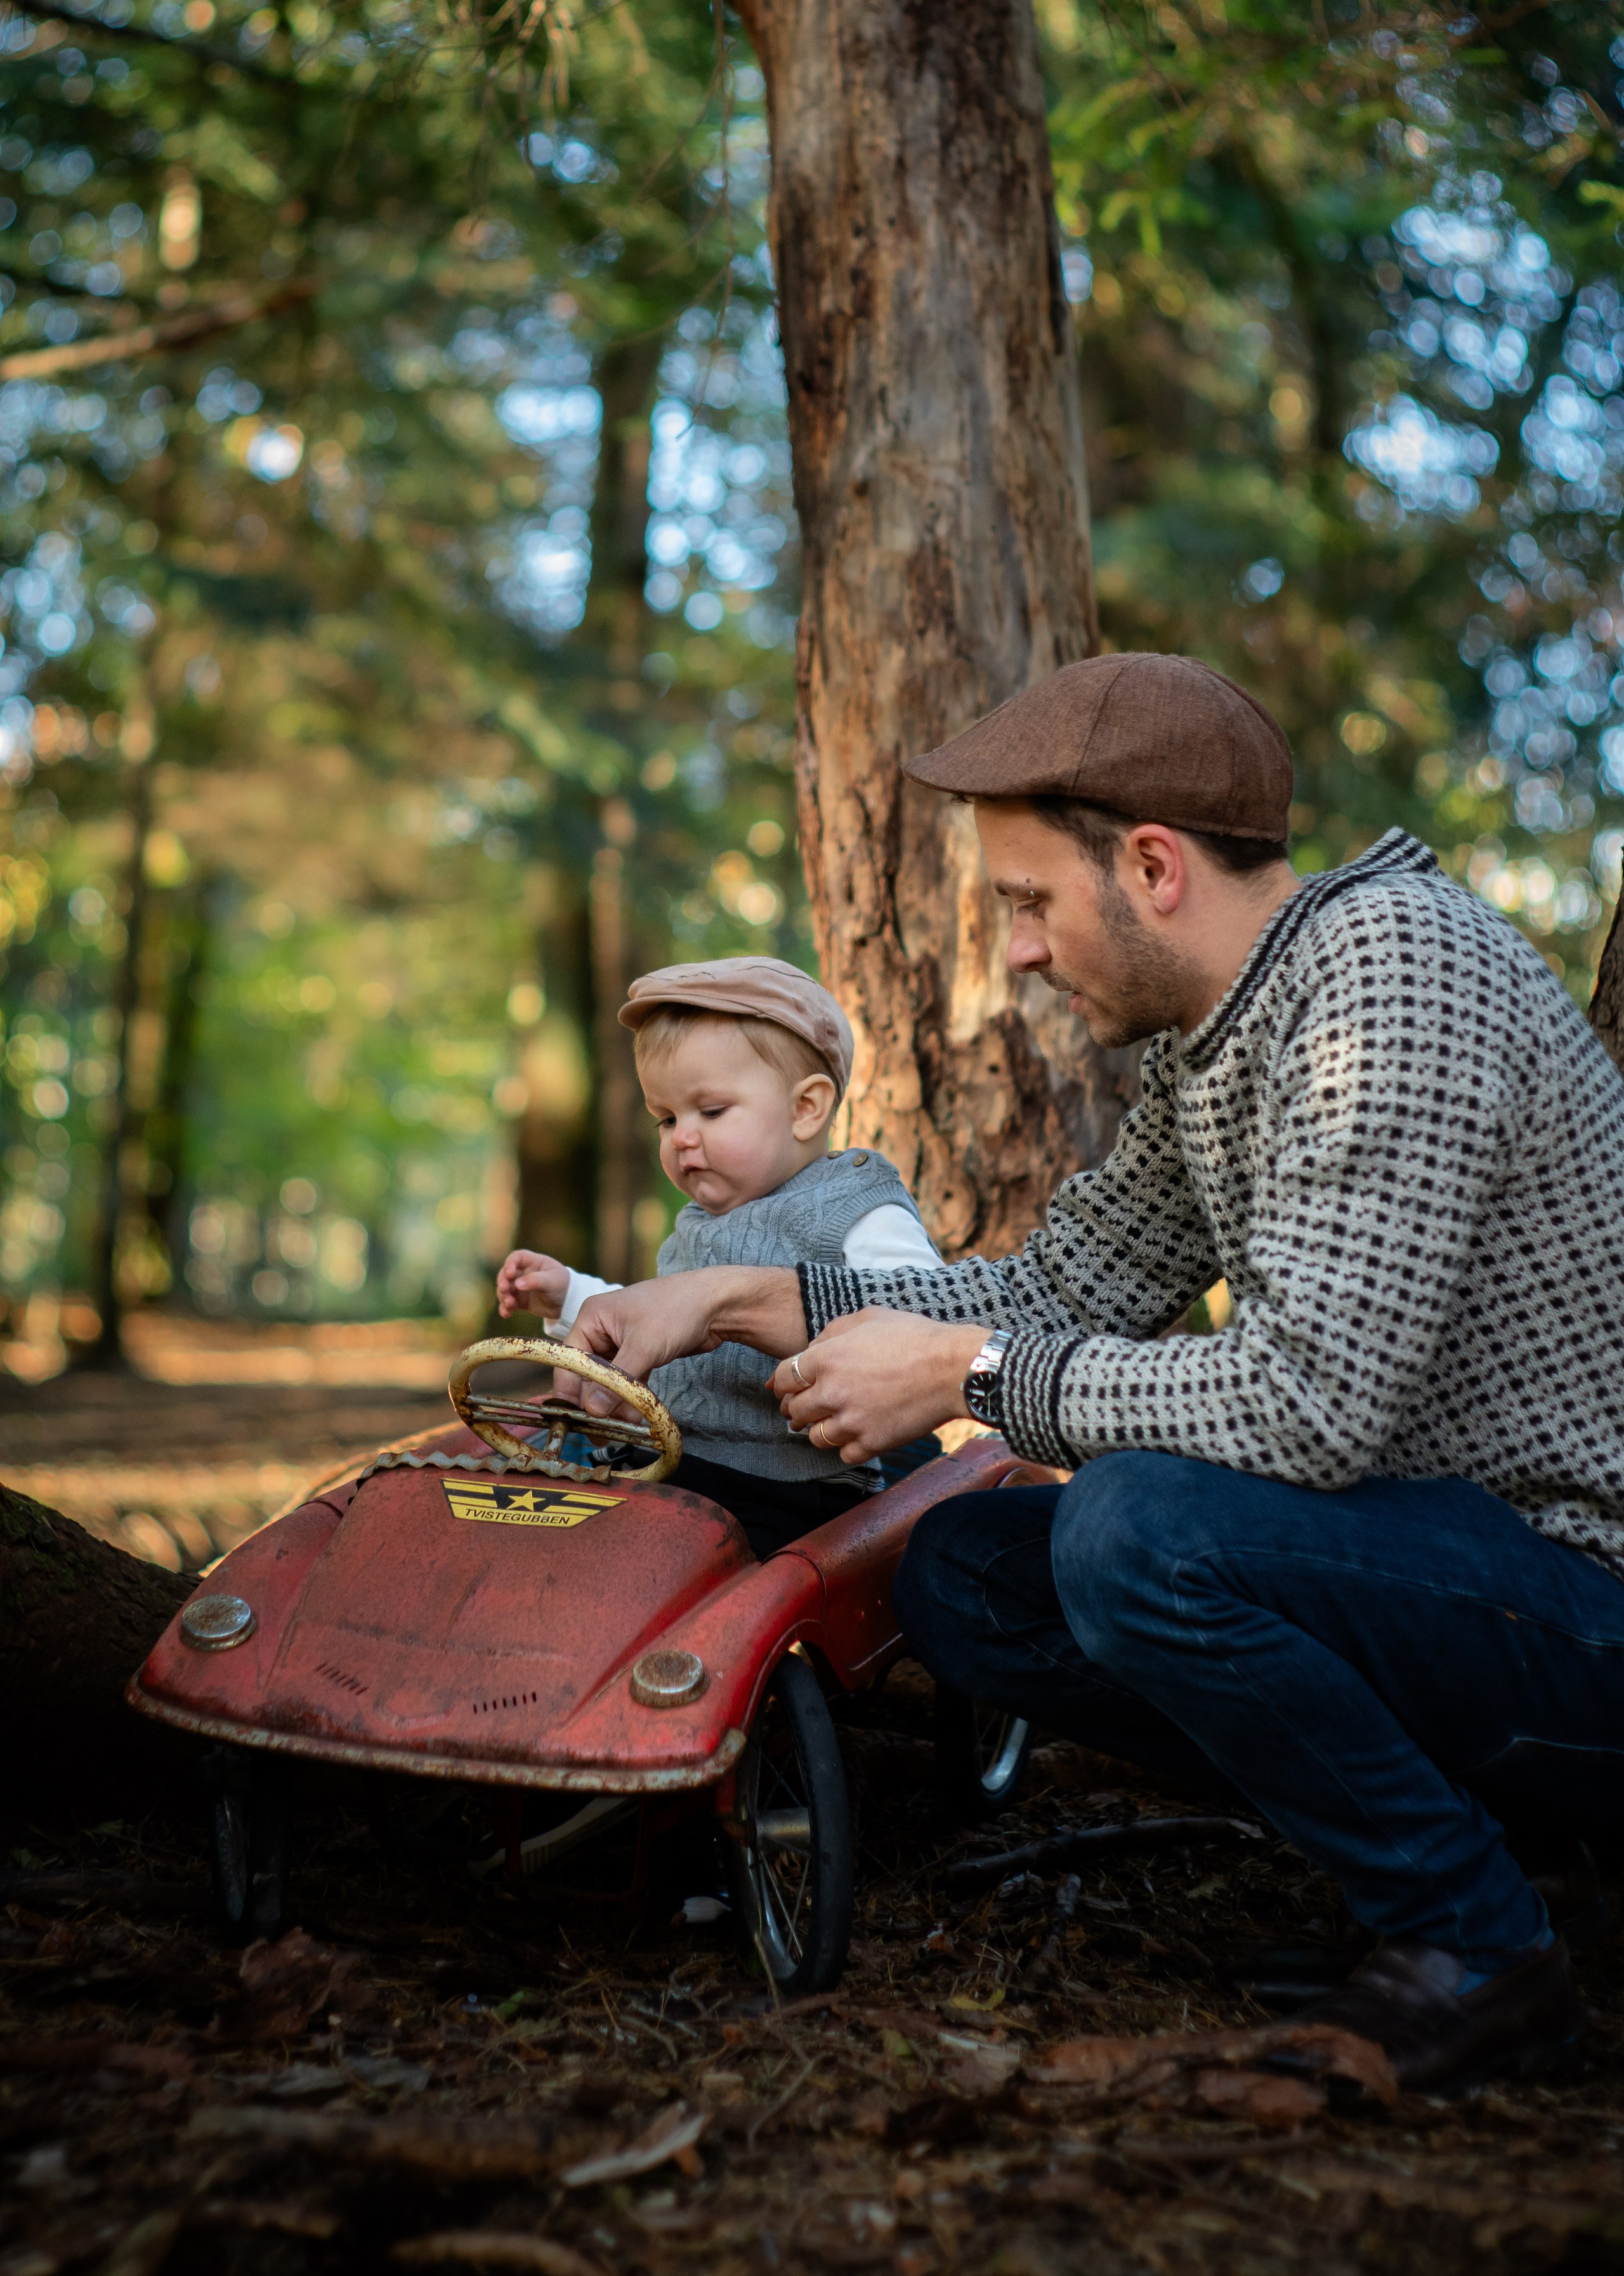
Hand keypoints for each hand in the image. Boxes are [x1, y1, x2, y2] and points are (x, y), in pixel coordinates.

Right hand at [496, 1249, 570, 1319]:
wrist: (569, 1304)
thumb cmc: (563, 1286)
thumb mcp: (552, 1281)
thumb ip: (535, 1281)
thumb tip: (517, 1284)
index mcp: (533, 1262)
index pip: (516, 1257)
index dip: (510, 1264)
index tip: (510, 1274)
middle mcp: (524, 1273)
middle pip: (506, 1273)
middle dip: (503, 1281)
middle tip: (504, 1289)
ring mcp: (521, 1287)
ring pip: (505, 1289)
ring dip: (503, 1296)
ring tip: (509, 1304)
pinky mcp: (521, 1301)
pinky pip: (509, 1303)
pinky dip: (505, 1308)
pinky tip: (506, 1314)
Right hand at [555, 1266, 805, 1415]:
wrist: (718, 1304)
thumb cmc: (678, 1309)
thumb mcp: (644, 1345)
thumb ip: (617, 1380)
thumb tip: (593, 1410)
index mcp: (592, 1318)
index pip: (570, 1360)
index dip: (571, 1391)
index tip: (575, 1420)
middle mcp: (602, 1330)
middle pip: (589, 1375)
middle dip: (596, 1402)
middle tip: (600, 1431)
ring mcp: (622, 1343)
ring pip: (609, 1382)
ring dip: (616, 1404)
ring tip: (622, 1427)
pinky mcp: (641, 1354)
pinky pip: (628, 1382)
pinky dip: (631, 1398)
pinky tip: (636, 1416)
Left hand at [769, 1309, 989, 1463]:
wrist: (953, 1368)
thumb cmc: (914, 1337)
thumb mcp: (868, 1317)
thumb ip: (832, 1333)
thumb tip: (808, 1350)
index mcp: (826, 1359)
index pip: (782, 1379)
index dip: (782, 1384)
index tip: (788, 1388)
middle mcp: (832, 1392)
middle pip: (794, 1411)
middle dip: (797, 1408)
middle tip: (805, 1408)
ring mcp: (852, 1421)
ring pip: (815, 1437)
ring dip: (820, 1429)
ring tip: (832, 1422)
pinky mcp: (872, 1443)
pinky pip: (843, 1455)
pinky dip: (847, 1447)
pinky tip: (857, 1434)